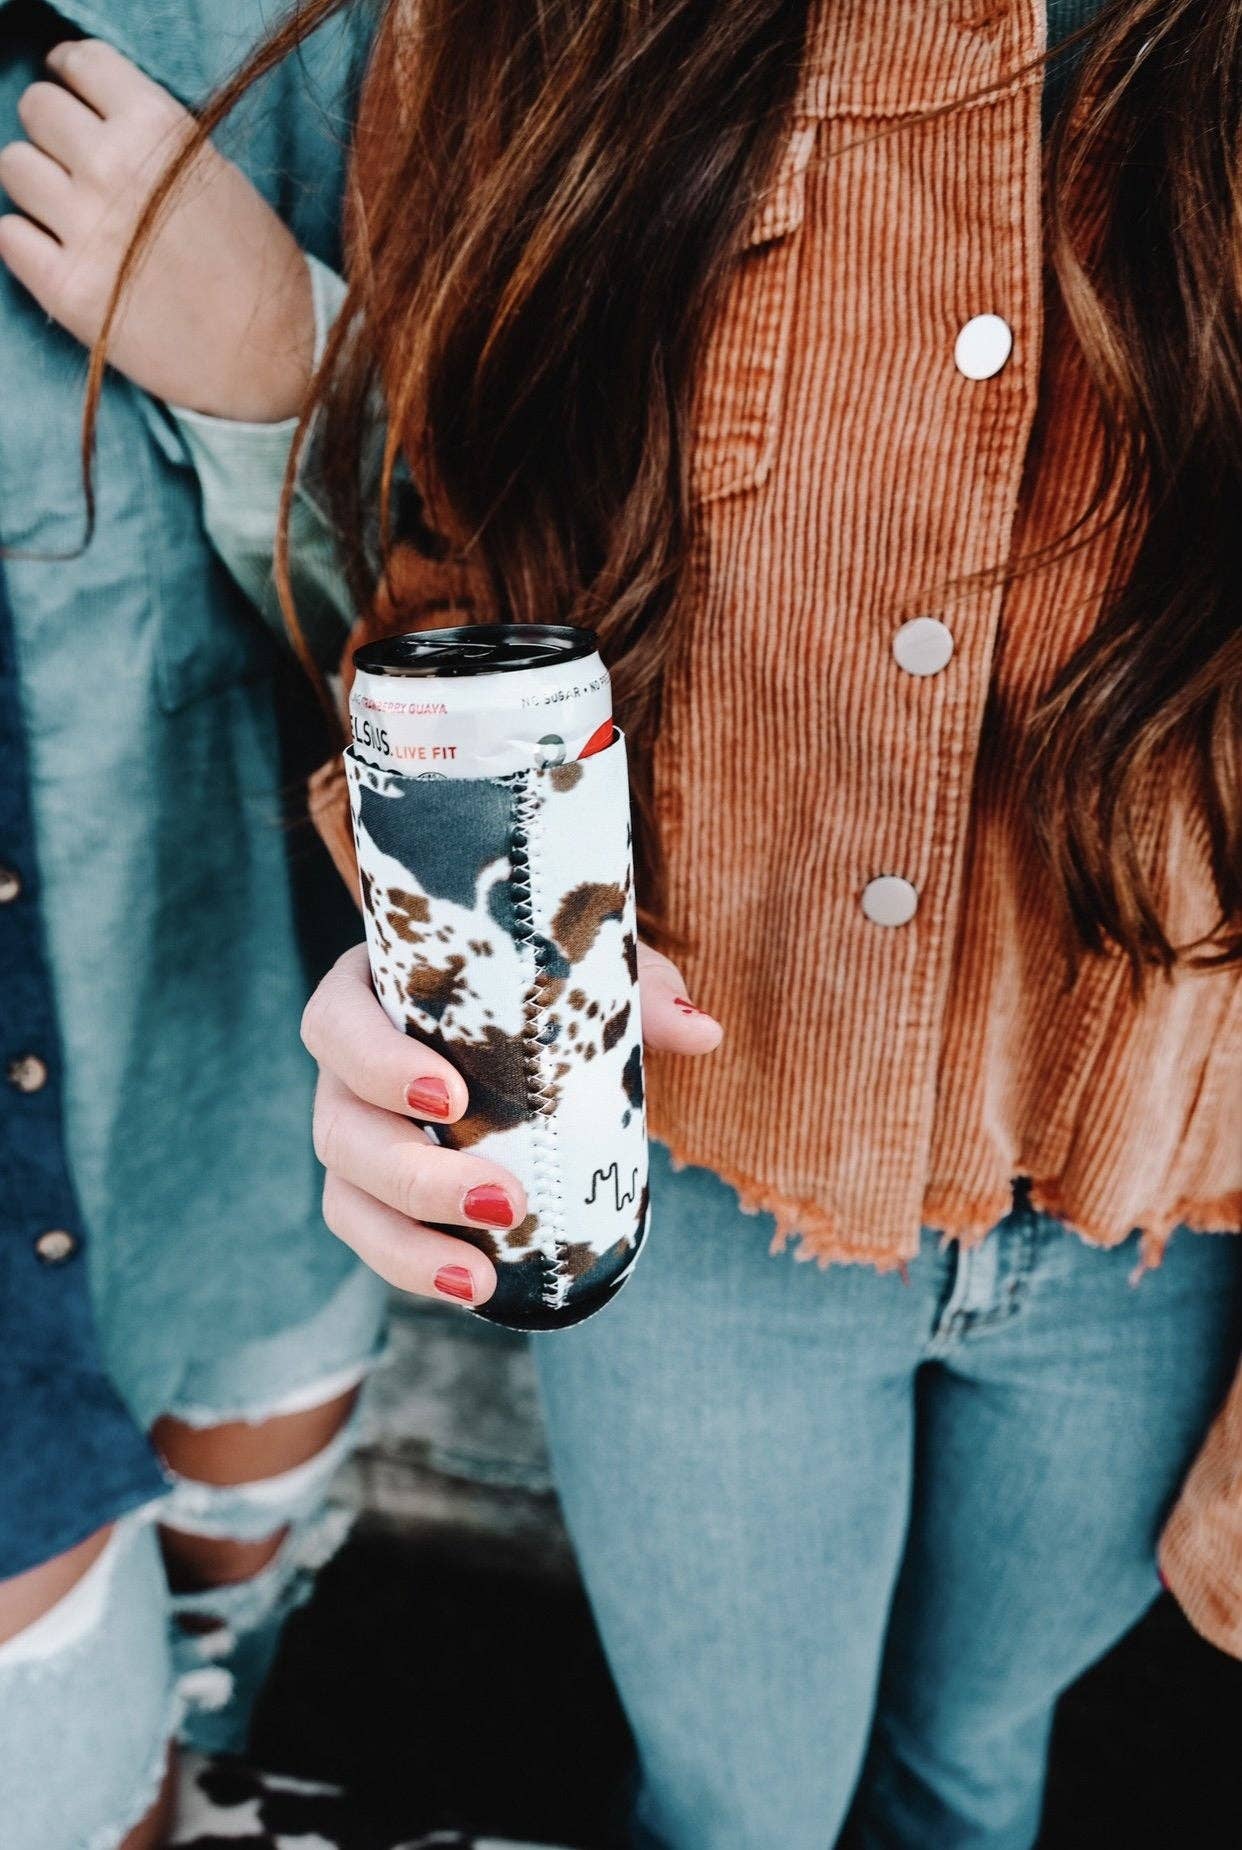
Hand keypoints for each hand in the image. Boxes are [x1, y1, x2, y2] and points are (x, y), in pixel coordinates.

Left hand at [0, 39, 313, 420]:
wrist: (273, 362)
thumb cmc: (258, 270)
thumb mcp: (219, 174)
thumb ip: (153, 138)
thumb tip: (96, 117)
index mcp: (160, 130)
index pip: (81, 63)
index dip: (73, 77)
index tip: (77, 98)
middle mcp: (115, 169)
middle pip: (37, 108)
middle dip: (54, 132)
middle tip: (78, 166)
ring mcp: (86, 230)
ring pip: (14, 166)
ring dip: (37, 185)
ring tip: (72, 214)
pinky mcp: (66, 290)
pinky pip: (8, 235)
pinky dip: (29, 241)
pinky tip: (64, 255)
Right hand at [301, 941, 722, 1306]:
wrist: (542, 1020)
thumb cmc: (549, 983)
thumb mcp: (592, 974)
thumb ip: (640, 995)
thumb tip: (702, 1034)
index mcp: (375, 989)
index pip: (337, 1021)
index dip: (376, 1063)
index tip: (451, 1096)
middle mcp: (348, 1066)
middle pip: (339, 1126)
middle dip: (412, 1176)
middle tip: (504, 1201)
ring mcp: (358, 1132)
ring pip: (346, 1195)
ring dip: (405, 1244)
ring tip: (480, 1280)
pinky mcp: (378, 1191)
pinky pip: (375, 1237)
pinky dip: (415, 1267)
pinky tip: (476, 1288)